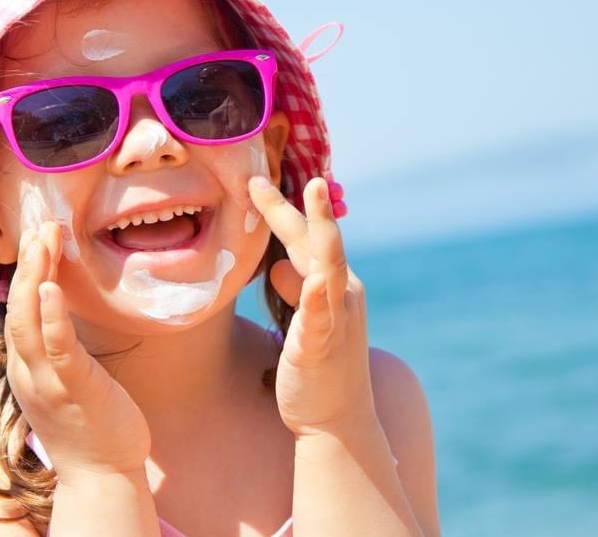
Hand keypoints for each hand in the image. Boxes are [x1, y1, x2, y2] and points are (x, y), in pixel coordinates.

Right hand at [4, 221, 150, 484]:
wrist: (102, 476)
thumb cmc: (93, 425)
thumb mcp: (70, 379)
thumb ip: (61, 348)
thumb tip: (64, 313)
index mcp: (28, 368)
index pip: (18, 311)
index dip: (25, 272)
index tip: (37, 237)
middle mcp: (29, 372)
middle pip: (17, 308)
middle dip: (27, 264)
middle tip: (39, 225)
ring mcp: (48, 382)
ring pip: (29, 321)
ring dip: (34, 277)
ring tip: (42, 239)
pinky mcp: (73, 390)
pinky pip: (57, 348)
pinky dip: (51, 316)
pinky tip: (51, 287)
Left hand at [247, 176, 376, 436]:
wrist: (337, 419)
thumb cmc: (317, 365)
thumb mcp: (302, 320)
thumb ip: (293, 290)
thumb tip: (279, 267)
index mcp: (334, 284)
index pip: (307, 238)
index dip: (283, 209)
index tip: (256, 181)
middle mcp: (342, 293)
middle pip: (316, 240)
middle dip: (294, 206)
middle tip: (262, 178)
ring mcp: (336, 318)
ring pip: (328, 265)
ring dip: (322, 229)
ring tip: (314, 195)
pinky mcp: (322, 346)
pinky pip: (320, 317)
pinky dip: (316, 297)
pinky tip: (313, 281)